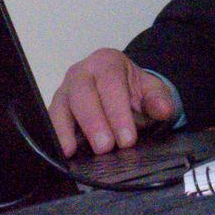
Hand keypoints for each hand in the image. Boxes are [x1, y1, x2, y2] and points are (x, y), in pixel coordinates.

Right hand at [48, 48, 177, 156]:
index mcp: (107, 62)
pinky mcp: (55, 109)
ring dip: (66, 130)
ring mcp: (65, 91)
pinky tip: (60, 151)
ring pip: (61, 106)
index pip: (110, 84)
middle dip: (93, 122)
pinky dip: (54, 135)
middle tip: (105, 147)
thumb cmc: (131, 90)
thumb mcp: (150, 91)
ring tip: (72, 151)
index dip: (118, 112)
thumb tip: (164, 110)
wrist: (119, 90)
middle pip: (83, 94)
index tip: (127, 139)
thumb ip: (158, 99)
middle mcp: (81, 73)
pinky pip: (50, 120)